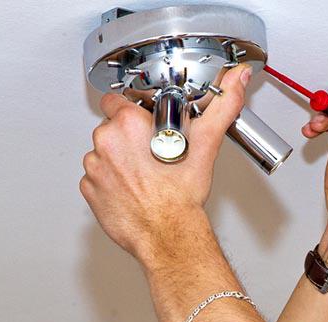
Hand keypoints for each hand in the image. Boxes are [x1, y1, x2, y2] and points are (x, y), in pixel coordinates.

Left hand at [79, 65, 251, 262]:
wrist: (168, 235)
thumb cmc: (180, 197)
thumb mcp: (206, 146)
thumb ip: (222, 107)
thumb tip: (237, 79)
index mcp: (129, 124)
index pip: (120, 101)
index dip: (137, 113)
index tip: (151, 127)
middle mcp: (106, 141)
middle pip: (113, 128)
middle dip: (130, 138)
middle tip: (154, 154)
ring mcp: (95, 166)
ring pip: (105, 153)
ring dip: (120, 160)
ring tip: (144, 174)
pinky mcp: (89, 189)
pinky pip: (97, 178)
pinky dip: (111, 182)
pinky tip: (132, 189)